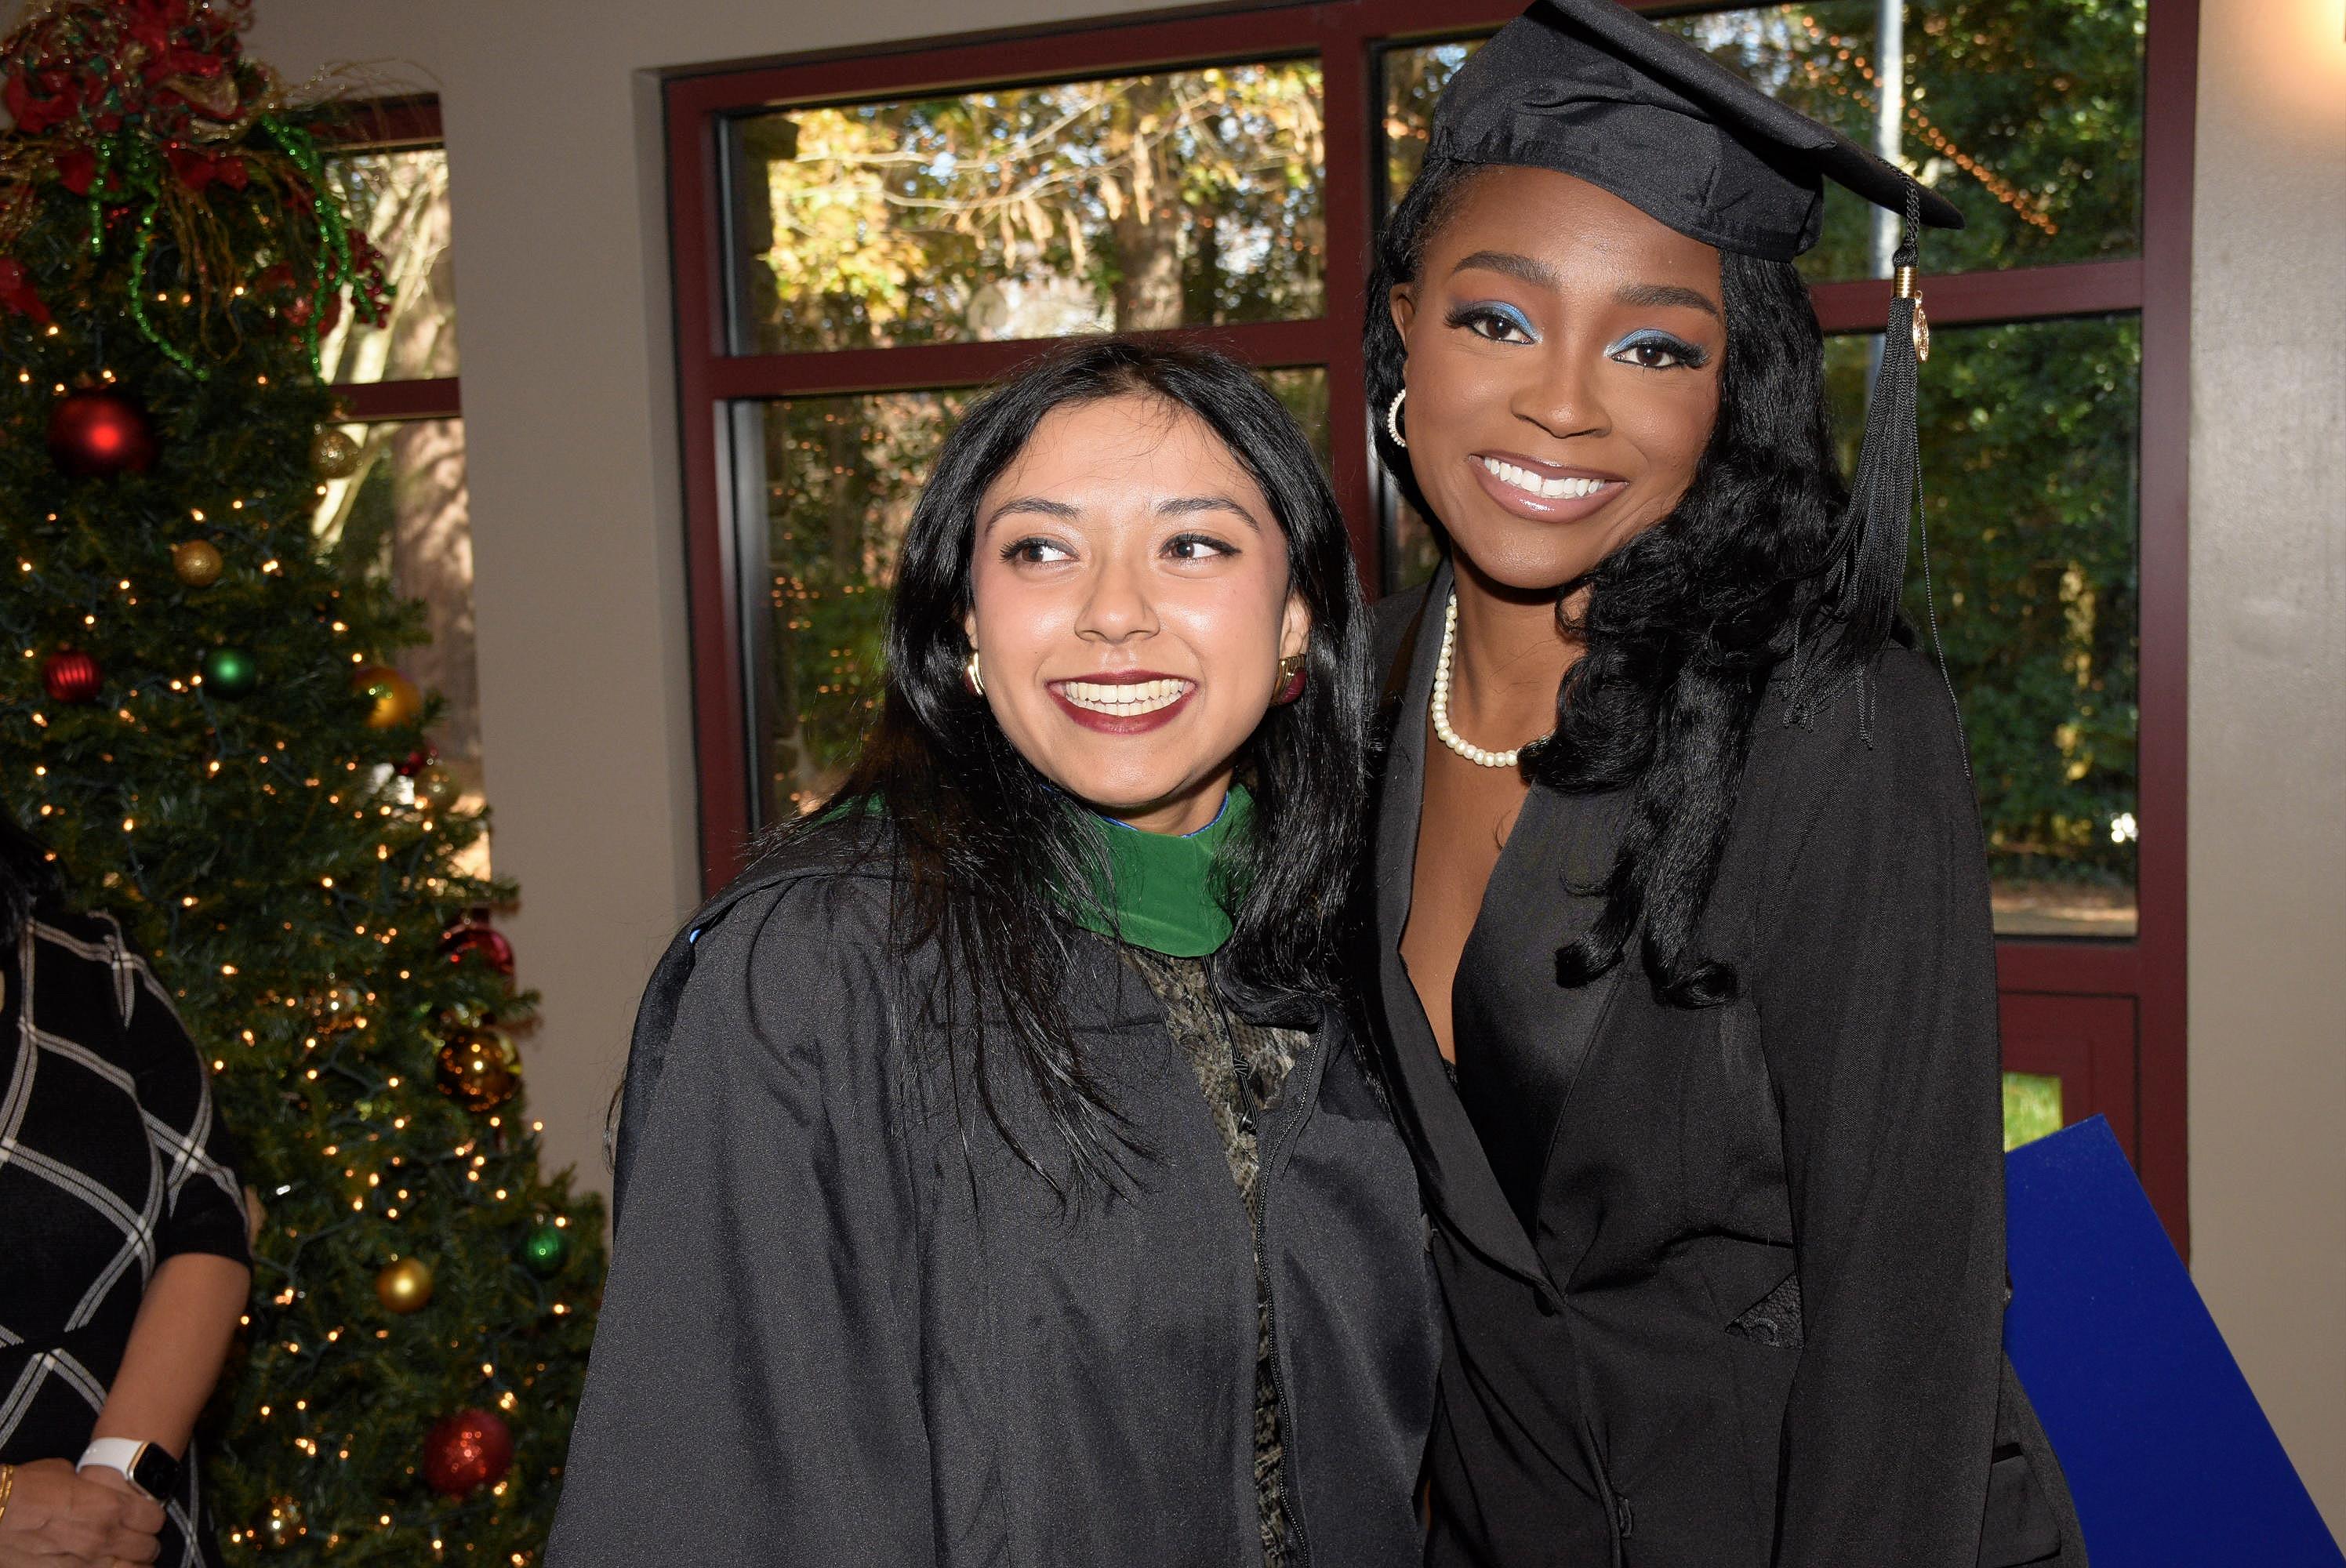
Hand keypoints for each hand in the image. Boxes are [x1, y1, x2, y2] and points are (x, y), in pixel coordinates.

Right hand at [0, 1459, 163, 1567]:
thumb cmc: (25, 1488)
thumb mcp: (67, 1475)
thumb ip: (90, 1488)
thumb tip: (93, 1489)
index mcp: (111, 1507)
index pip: (154, 1520)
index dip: (151, 1518)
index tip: (145, 1518)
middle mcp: (103, 1539)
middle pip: (147, 1550)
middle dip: (145, 1545)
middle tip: (137, 1542)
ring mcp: (83, 1564)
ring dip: (131, 1566)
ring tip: (126, 1562)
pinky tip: (100, 1567)